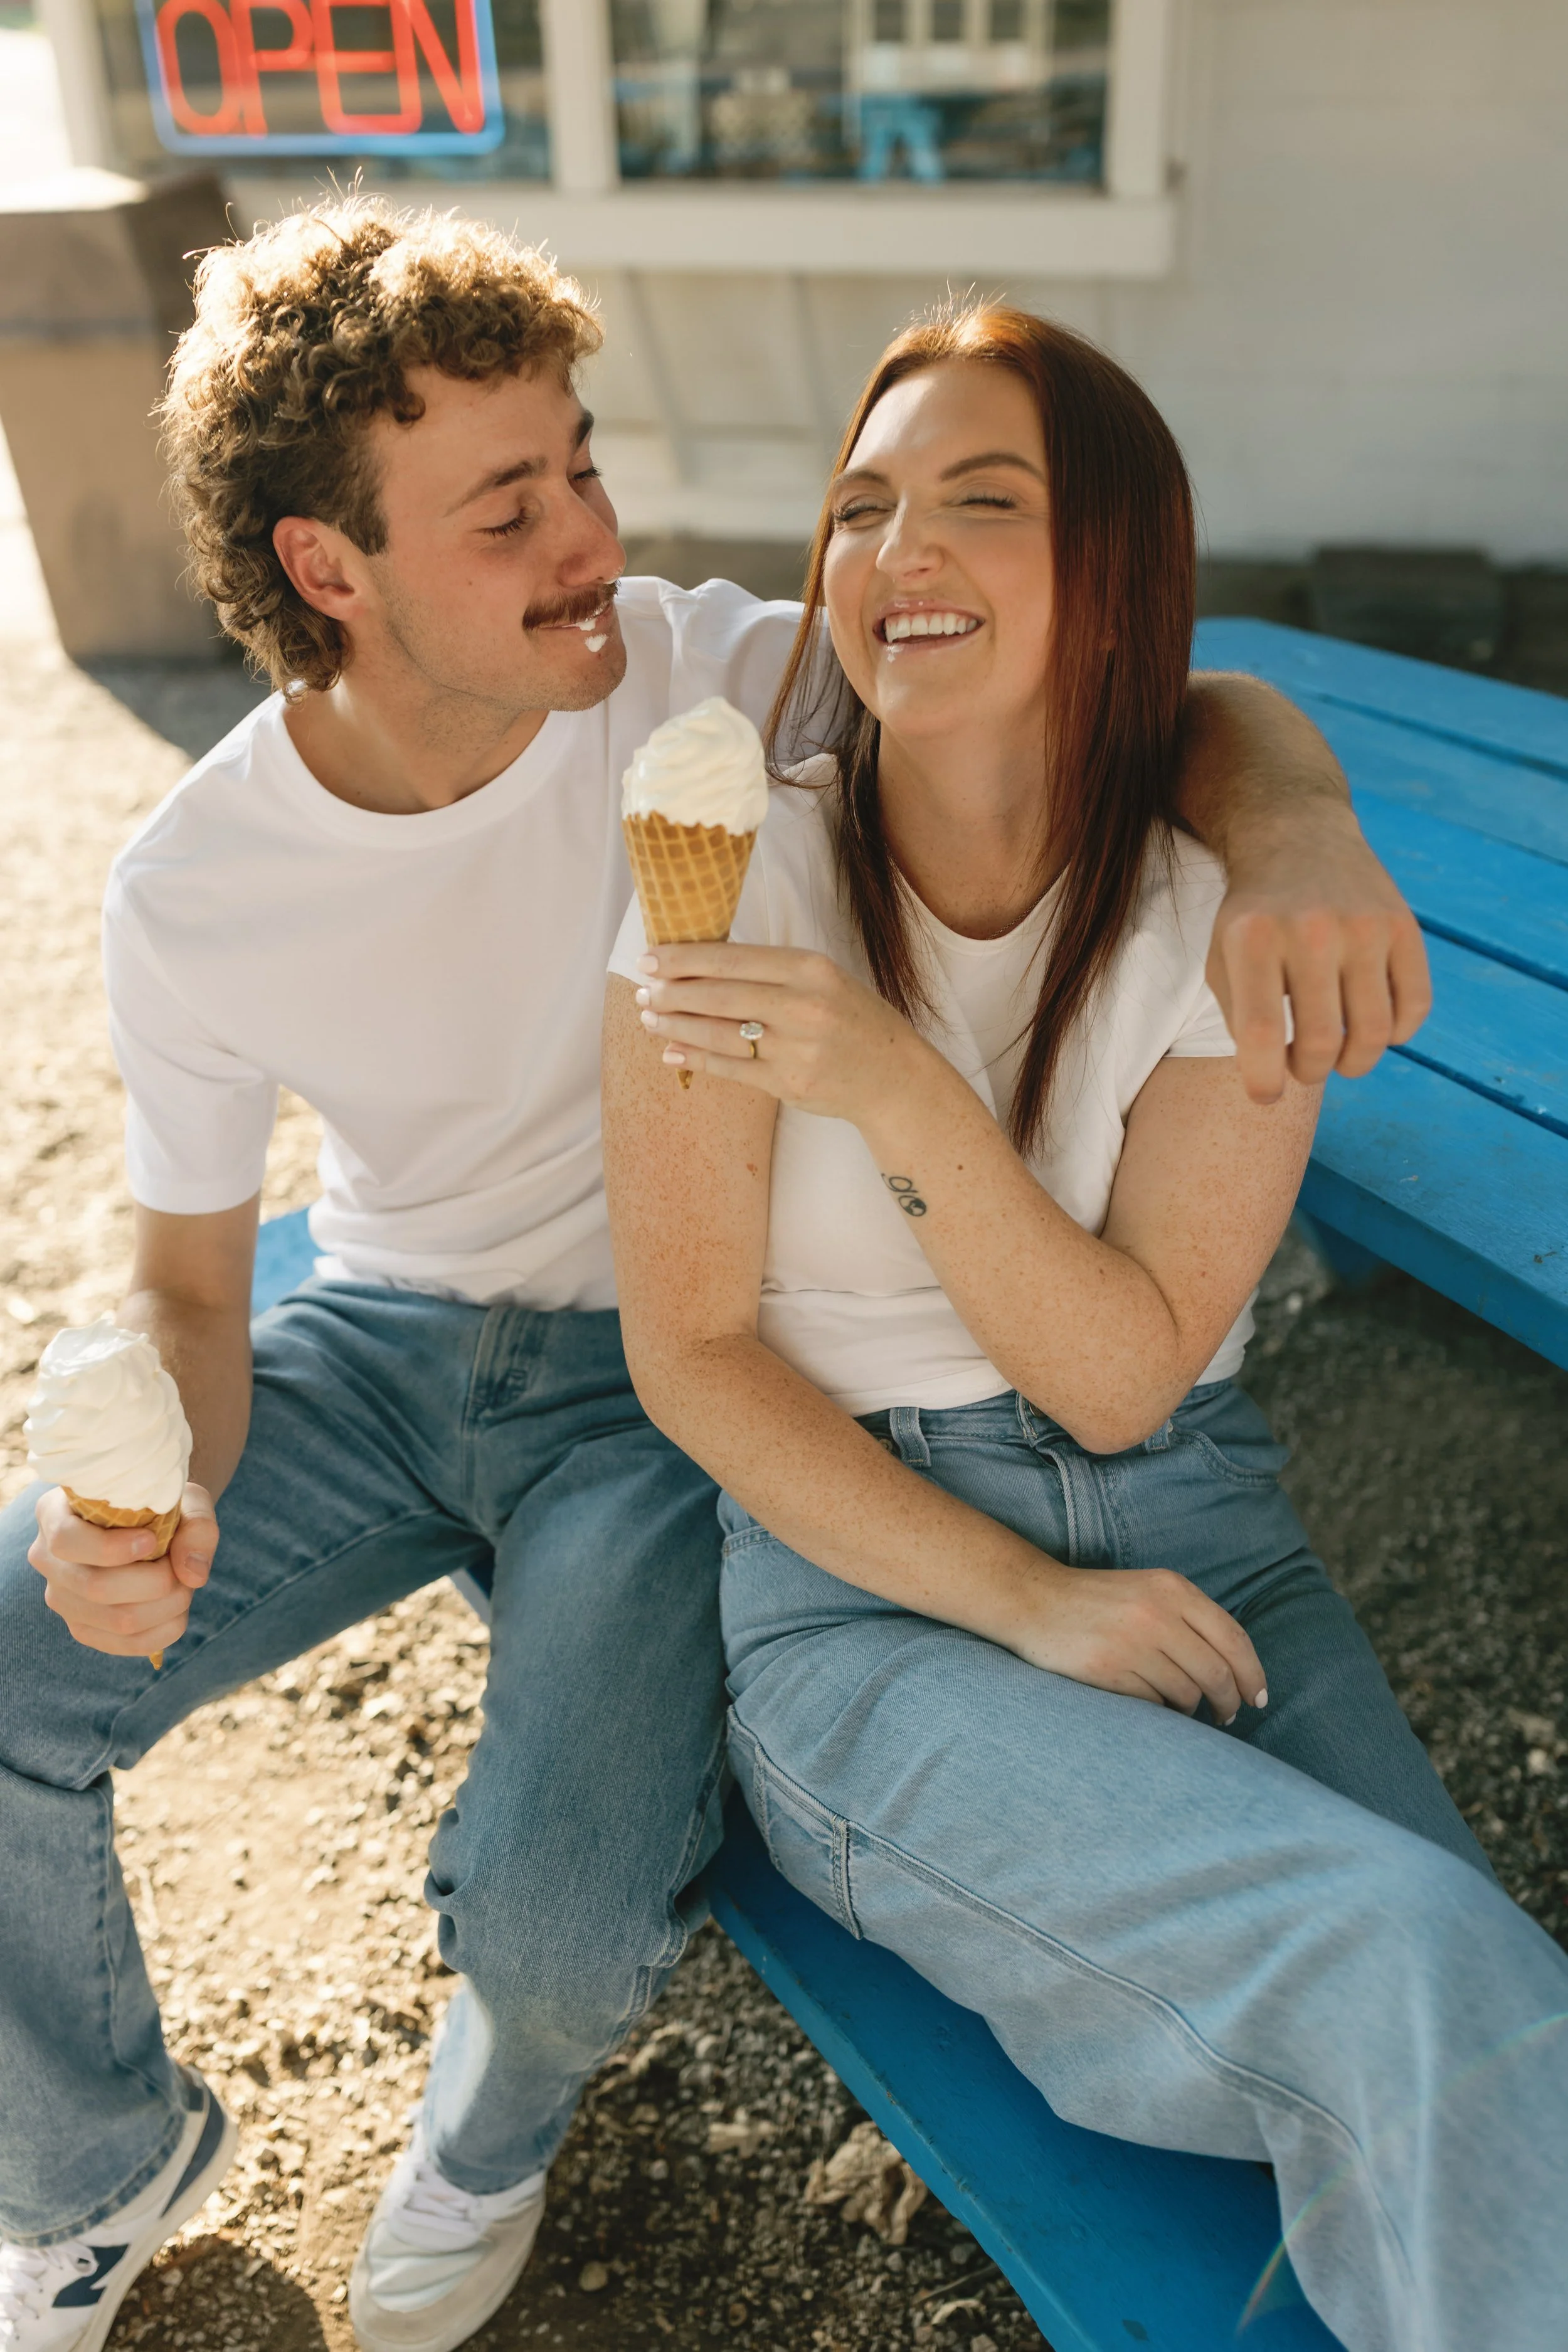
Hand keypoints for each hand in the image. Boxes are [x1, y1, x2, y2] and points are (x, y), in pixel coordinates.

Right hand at [28, 1482, 217, 1658]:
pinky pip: (126, 1644)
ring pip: (117, 1620)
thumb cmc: (161, 1505)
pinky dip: (164, 1630)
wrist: (153, 1524)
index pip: (65, 1540)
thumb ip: (196, 1526)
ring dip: (166, 1607)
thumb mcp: (183, 1498)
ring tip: (183, 1586)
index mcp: (54, 1513)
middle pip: (96, 1587)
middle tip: (180, 1568)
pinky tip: (177, 1610)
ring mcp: (61, 1598)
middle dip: (156, 1581)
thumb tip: (193, 1575)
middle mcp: (47, 1559)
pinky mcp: (83, 1628)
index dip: (110, 1548)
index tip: (151, 1540)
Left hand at [634, 942, 930, 1121]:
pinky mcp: (789, 1084)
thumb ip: (772, 972)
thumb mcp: (824, 980)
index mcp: (811, 970)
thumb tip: (703, 965)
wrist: (893, 1076)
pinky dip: (696, 1059)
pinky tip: (672, 1051)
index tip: (651, 958)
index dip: (686, 959)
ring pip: (719, 1034)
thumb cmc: (853, 1020)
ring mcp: (796, 1048)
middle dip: (672, 993)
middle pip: (720, 996)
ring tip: (649, 1018)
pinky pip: (731, 1069)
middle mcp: (803, 1006)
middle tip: (642, 991)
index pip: (733, 958)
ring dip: (677, 1026)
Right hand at [1008, 1558, 1266, 1721]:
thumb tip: (1239, 1672)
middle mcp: (1156, 1613)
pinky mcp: (1108, 1671)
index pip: (1234, 1638)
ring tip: (1180, 1707)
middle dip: (1229, 1702)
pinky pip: (1153, 1705)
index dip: (1253, 1674)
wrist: (1034, 1600)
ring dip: (1191, 1708)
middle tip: (1227, 1715)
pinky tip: (1150, 1703)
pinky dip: (1159, 1710)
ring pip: (1188, 1694)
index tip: (1258, 1698)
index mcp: (1173, 1588)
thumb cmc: (1099, 1601)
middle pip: (1217, 1673)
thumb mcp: (1149, 1591)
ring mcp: (1132, 1643)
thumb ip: (1191, 1619)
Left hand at [1206, 801, 1431, 1103]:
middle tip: (1304, 1068)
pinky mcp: (1403, 925)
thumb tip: (1274, 1078)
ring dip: (1355, 1063)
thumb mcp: (1223, 957)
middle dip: (1309, 1072)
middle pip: (1320, 1041)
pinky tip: (1375, 1026)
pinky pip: (1414, 1008)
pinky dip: (1397, 1034)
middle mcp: (1309, 929)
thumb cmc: (1253, 918)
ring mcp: (1363, 924)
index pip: (1260, 1035)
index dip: (1264, 1082)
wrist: (1296, 839)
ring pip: (1373, 1033)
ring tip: (1338, 1058)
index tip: (1266, 1095)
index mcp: (1252, 938)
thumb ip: (1239, 1017)